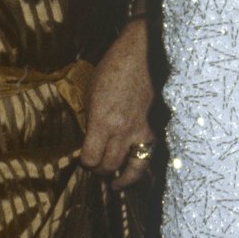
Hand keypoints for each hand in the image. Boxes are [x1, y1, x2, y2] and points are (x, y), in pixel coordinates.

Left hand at [80, 18, 156, 188]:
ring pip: (133, 170)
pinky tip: (135, 171)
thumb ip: (91, 120)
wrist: (142, 54)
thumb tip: (90, 140)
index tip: (83, 159)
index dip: (84, 163)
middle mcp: (122, 131)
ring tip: (116, 183)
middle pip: (108, 166)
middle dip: (99, 171)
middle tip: (97, 168)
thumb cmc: (112, 69)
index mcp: (102, 122)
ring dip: (121, 178)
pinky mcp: (156, 129)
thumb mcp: (91, 94)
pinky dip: (140, 167)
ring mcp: (142, 131)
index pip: (89, 158)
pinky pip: (148, 157)